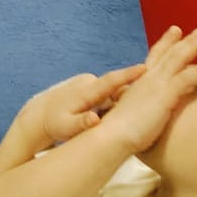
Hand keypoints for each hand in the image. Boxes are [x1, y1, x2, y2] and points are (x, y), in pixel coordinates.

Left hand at [16, 63, 147, 149]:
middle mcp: (88, 83)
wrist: (42, 114)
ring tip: (142, 108)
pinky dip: (116, 100)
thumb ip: (82, 123)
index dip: (128, 75)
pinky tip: (124, 110)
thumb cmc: (55, 123)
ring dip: (124, 99)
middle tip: (155, 99)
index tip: (145, 68)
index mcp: (85, 92)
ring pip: (113, 92)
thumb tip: (96, 119)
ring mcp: (89, 82)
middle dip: (134, 93)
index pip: (110, 81)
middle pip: (117, 88)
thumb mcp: (67, 127)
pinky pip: (108, 93)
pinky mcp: (90, 86)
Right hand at [98, 28, 196, 154]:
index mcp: (139, 82)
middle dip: (182, 41)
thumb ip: (140, 105)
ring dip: (192, 46)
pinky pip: (186, 79)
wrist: (112, 134)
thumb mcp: (131, 111)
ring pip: (176, 59)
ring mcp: (156, 85)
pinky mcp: (164, 96)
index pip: (155, 57)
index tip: (175, 31)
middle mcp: (147, 78)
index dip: (165, 44)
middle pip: (168, 54)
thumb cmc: (119, 130)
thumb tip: (148, 107)